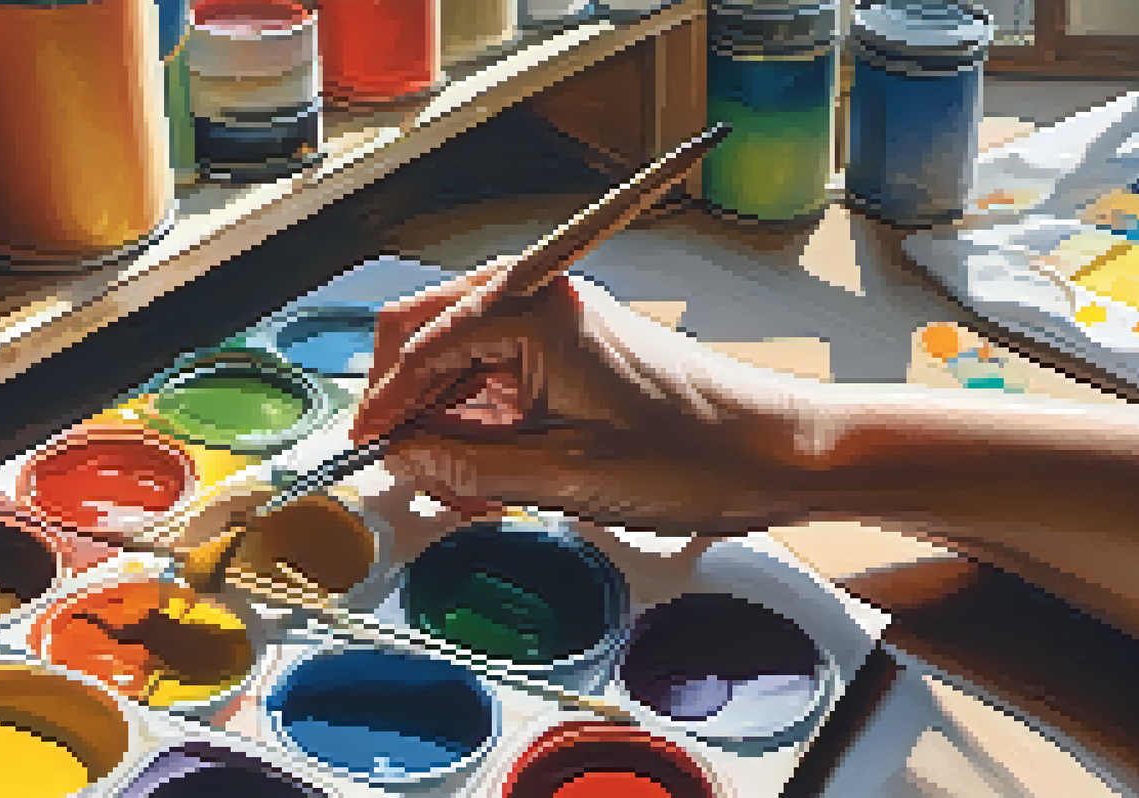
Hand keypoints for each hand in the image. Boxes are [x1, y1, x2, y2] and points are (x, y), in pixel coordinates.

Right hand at [351, 258, 818, 535]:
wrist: (776, 450)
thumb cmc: (692, 453)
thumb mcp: (564, 475)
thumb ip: (468, 467)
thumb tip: (403, 458)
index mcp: (535, 309)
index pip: (423, 344)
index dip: (384, 402)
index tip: (361, 450)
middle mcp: (539, 300)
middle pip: (431, 333)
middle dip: (408, 402)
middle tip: (401, 465)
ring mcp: (554, 325)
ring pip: (460, 360)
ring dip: (444, 419)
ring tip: (457, 486)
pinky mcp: (569, 353)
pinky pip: (497, 379)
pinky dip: (479, 423)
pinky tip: (485, 474)